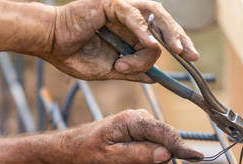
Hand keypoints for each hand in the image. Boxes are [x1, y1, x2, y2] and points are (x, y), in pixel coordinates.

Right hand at [43, 0, 199, 81]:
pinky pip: (131, 15)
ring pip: (153, 15)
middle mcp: (129, 17)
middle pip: (163, 21)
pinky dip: (141, 30)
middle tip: (191, 55)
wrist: (50, 45)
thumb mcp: (110, 70)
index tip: (190, 59)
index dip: (177, 44)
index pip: (160, 35)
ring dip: (167, 32)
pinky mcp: (109, 4)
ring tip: (177, 50)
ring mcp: (120, 8)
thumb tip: (154, 78)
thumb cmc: (75, 55)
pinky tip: (146, 44)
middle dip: (180, 38)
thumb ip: (132, 71)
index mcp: (130, 31)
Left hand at [67, 109, 202, 163]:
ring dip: (144, 163)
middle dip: (150, 161)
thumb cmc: (89, 151)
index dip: (181, 147)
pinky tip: (127, 161)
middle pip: (164, 144)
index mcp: (133, 121)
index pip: (164, 133)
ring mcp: (144, 127)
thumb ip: (138, 155)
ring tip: (124, 163)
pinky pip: (154, 152)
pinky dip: (142, 161)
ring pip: (160, 152)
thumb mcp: (110, 157)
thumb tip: (166, 154)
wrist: (78, 148)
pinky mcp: (143, 135)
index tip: (197, 156)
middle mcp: (142, 119)